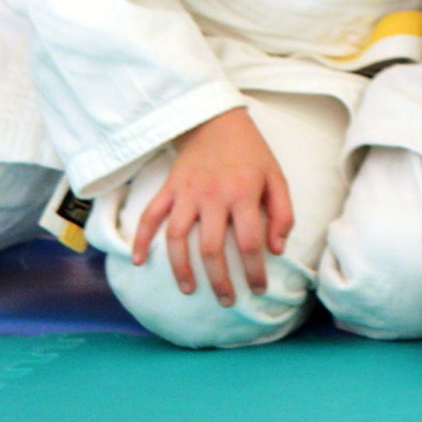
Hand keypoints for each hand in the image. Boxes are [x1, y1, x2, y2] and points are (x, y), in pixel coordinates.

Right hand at [129, 107, 292, 306]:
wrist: (217, 121)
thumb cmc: (251, 154)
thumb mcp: (276, 177)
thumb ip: (282, 213)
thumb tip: (277, 249)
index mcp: (243, 193)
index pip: (249, 242)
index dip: (254, 270)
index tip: (258, 289)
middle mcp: (212, 196)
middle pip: (211, 248)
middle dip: (219, 281)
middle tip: (226, 301)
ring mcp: (186, 193)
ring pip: (177, 238)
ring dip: (180, 268)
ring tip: (189, 290)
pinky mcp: (168, 188)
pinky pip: (150, 216)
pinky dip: (141, 239)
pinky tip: (139, 261)